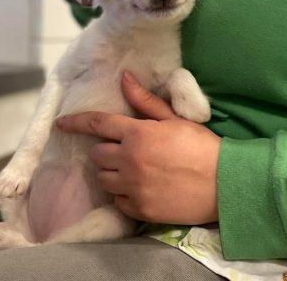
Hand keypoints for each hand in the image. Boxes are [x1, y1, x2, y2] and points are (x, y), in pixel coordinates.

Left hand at [56, 71, 220, 224]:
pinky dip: (123, 193)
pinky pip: (117, 200)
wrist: (224, 183)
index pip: (96, 124)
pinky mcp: (138, 209)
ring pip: (102, 178)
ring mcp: (132, 187)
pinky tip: (141, 188)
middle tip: (126, 150)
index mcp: (137, 133)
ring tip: (132, 170)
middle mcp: (129, 160)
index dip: (75, 122)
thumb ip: (145, 101)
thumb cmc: (201, 147)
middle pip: (97, 154)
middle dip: (105, 150)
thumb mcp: (174, 119)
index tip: (61, 124)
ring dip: (111, 172)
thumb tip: (124, 77)